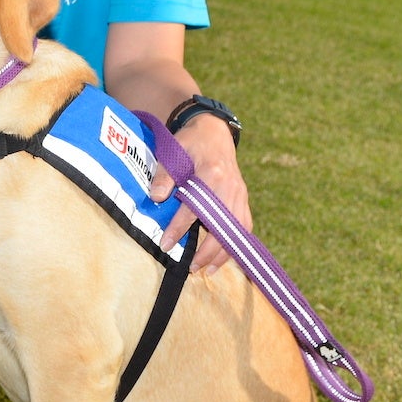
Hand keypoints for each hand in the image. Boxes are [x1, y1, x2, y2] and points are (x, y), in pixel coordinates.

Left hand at [147, 114, 251, 274]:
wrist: (213, 132)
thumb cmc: (191, 142)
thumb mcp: (174, 151)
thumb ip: (164, 174)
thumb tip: (156, 197)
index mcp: (213, 175)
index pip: (195, 208)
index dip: (179, 228)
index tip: (166, 244)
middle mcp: (230, 188)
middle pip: (223, 226)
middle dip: (207, 250)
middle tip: (190, 267)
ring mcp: (240, 194)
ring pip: (237, 230)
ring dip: (224, 252)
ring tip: (209, 270)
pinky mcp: (243, 199)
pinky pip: (245, 226)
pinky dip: (237, 244)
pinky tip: (226, 257)